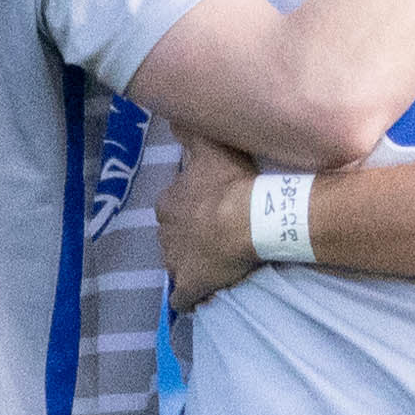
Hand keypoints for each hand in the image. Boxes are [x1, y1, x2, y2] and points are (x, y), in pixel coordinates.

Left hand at [162, 134, 261, 310]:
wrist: (248, 219)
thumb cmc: (232, 183)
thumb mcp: (211, 147)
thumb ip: (191, 130)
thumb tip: (173, 114)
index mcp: (169, 203)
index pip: (173, 207)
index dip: (190, 209)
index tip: (208, 210)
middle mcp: (165, 232)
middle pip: (173, 236)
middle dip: (187, 237)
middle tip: (213, 237)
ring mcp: (175, 262)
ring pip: (175, 264)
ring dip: (188, 265)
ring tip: (212, 265)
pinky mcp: (189, 286)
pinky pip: (182, 299)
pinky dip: (187, 300)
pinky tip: (198, 300)